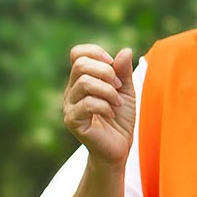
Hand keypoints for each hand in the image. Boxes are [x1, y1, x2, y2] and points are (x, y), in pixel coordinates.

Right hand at [62, 44, 135, 167]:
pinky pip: (87, 103)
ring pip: (84, 82)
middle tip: (118, 87)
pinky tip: (111, 114)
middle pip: (81, 65)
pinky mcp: (72, 121)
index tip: (113, 65)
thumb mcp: (126, 91)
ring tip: (117, 104)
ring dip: (108, 91)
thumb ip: (123, 72)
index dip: (96, 53)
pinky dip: (105, 106)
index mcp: (82, 80)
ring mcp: (70, 106)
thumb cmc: (120, 118)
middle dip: (106, 72)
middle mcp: (72, 91)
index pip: (77, 54)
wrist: (118, 147)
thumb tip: (125, 50)